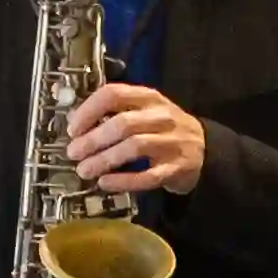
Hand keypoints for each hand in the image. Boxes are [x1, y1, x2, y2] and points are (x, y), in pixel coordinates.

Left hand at [66, 82, 204, 197]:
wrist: (204, 150)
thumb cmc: (163, 130)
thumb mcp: (144, 112)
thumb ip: (115, 113)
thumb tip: (75, 125)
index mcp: (149, 98)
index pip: (114, 94)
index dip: (89, 110)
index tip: (73, 128)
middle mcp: (162, 116)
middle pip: (123, 123)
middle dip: (93, 140)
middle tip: (73, 153)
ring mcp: (172, 142)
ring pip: (134, 147)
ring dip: (104, 160)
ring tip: (84, 170)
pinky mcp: (177, 167)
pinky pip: (148, 176)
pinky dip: (124, 181)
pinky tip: (105, 183)